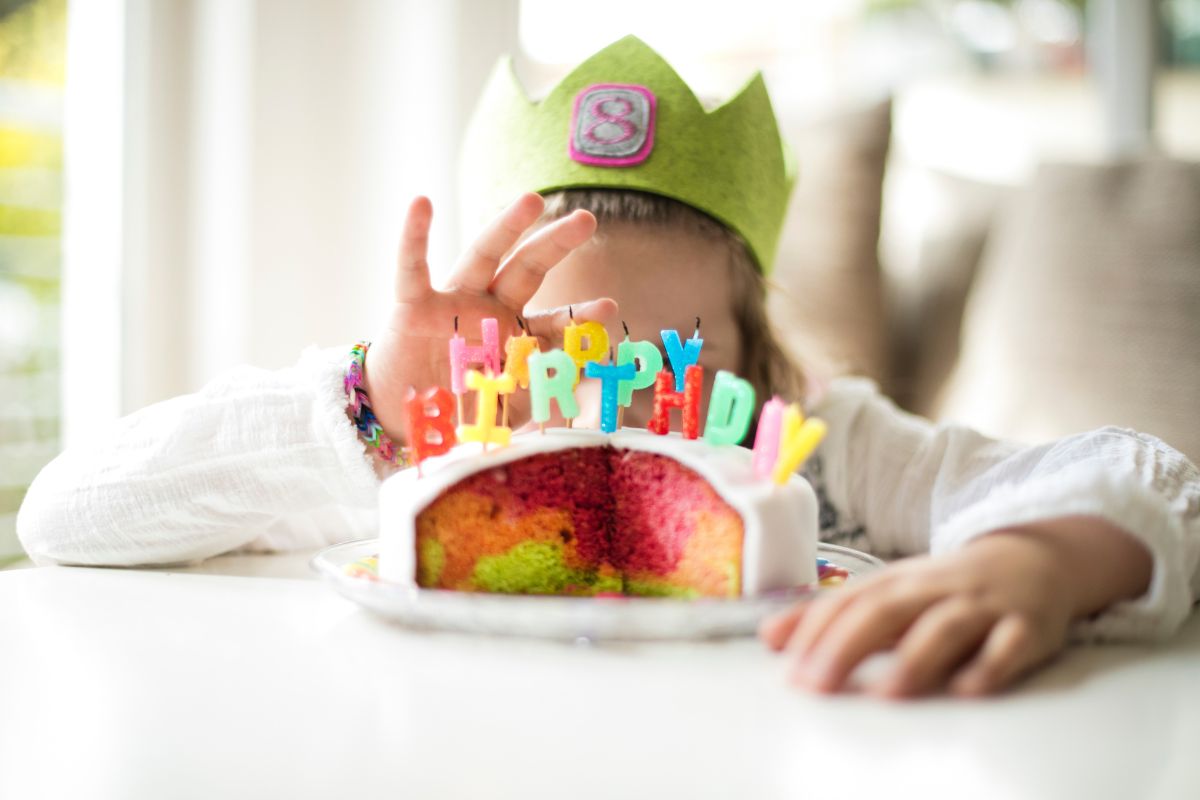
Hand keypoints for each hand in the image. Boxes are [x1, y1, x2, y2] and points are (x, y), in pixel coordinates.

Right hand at [363, 193, 615, 441]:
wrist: (408, 426)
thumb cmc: (463, 413)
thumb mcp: (512, 405)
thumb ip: (543, 390)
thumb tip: (582, 377)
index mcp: (517, 334)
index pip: (555, 318)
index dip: (579, 315)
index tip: (608, 308)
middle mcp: (489, 310)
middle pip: (528, 268)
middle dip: (556, 244)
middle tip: (586, 219)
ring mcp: (453, 303)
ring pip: (482, 256)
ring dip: (505, 227)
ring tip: (532, 201)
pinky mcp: (413, 307)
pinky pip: (412, 267)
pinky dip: (414, 236)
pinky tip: (421, 203)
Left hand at [759, 517, 1151, 697]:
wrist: (1034, 560)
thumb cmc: (947, 587)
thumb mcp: (890, 593)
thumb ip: (833, 617)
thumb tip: (770, 637)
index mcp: (898, 581)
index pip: (848, 601)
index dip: (815, 632)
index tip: (788, 670)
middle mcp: (935, 589)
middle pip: (886, 610)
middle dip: (848, 646)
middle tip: (818, 686)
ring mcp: (982, 606)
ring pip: (945, 626)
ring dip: (914, 660)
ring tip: (884, 694)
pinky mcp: (1026, 628)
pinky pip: (1008, 647)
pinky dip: (988, 668)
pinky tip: (966, 690)